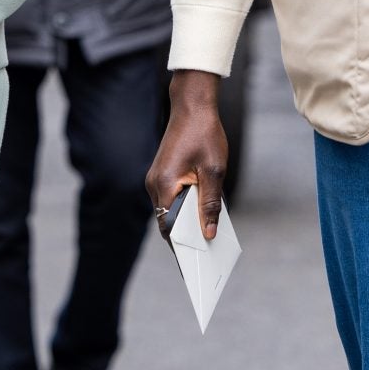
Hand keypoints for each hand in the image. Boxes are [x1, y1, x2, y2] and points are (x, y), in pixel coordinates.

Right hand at [146, 69, 228, 241]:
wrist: (192, 105)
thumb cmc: (204, 135)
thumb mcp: (214, 172)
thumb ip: (210, 204)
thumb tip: (208, 233)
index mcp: (164, 185)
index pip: (168, 227)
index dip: (181, 247)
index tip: (196, 264)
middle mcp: (154, 184)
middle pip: (168, 221)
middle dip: (186, 237)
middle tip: (208, 254)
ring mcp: (156, 179)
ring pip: (170, 210)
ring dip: (187, 222)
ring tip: (210, 236)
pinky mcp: (163, 174)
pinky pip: (172, 198)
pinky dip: (185, 208)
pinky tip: (204, 213)